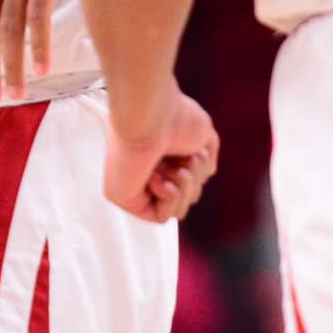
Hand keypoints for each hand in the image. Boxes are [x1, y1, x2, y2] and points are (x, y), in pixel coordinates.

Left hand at [103, 87, 218, 222]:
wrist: (150, 115)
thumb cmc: (175, 117)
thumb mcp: (203, 133)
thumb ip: (206, 154)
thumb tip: (206, 173)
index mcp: (162, 154)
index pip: (189, 180)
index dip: (199, 171)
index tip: (198, 152)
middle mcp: (147, 169)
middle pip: (187, 195)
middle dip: (195, 179)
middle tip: (188, 160)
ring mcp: (135, 184)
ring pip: (178, 209)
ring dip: (185, 189)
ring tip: (177, 169)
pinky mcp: (125, 197)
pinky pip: (161, 218)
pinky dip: (169, 201)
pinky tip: (160, 181)